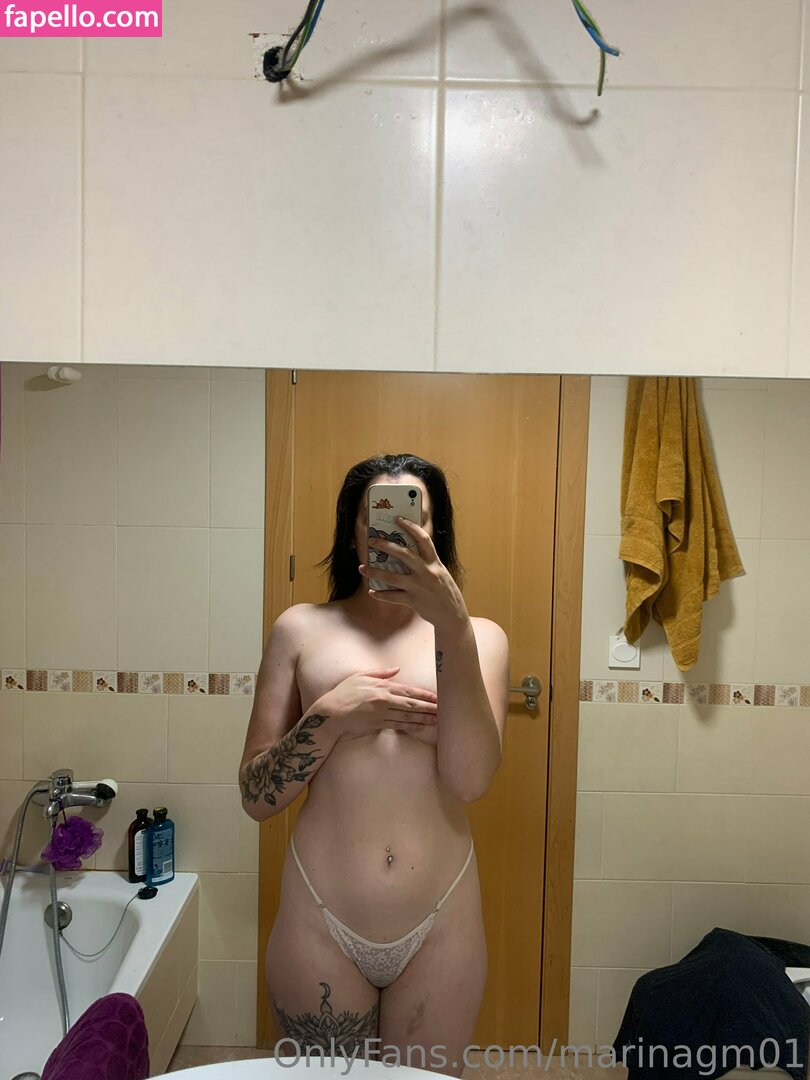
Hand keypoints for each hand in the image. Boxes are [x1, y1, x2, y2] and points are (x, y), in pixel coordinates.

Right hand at [319, 667, 437, 740]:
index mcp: (381, 687)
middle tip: (443, 709)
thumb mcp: (360, 676)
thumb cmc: (344, 692)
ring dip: (423, 718)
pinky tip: (420, 727)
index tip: (436, 697)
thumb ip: (380, 673)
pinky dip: (410, 726)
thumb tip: (397, 669)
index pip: (408, 691)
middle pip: (411, 704)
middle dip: (429, 707)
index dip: (424, 694)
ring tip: (436, 719)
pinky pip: (398, 725)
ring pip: (407, 716)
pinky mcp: (377, 725)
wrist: (331, 712)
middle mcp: (384, 700)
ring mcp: (381, 714)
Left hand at [359, 517, 468, 629]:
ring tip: (361, 568)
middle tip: (372, 541)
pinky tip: (372, 591)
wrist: (452, 615)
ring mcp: (419, 587)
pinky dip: (381, 594)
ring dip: (375, 571)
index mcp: (435, 562)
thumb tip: (404, 553)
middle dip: (386, 545)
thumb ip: (426, 563)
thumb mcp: (440, 573)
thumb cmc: (444, 591)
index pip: (423, 539)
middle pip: (404, 554)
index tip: (398, 518)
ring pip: (392, 577)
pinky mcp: (414, 601)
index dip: (410, 527)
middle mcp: (427, 572)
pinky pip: (393, 597)